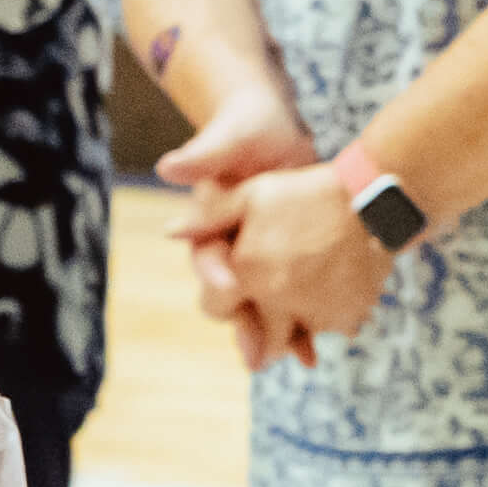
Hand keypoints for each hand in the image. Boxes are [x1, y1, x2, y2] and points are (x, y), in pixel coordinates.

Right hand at [155, 86, 321, 368]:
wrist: (275, 132)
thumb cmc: (246, 130)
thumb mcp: (230, 138)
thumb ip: (205, 156)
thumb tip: (167, 167)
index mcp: (208, 226)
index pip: (207, 258)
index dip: (216, 273)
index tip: (229, 284)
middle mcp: (231, 250)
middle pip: (232, 297)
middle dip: (247, 323)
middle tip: (258, 351)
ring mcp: (260, 261)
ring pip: (262, 307)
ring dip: (279, 334)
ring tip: (299, 356)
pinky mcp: (286, 265)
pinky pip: (292, 301)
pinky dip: (305, 325)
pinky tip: (319, 348)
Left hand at [216, 165, 393, 348]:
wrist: (371, 199)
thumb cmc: (305, 192)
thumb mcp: (252, 194)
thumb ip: (209, 217)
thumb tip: (170, 232)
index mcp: (247, 272)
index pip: (215, 309)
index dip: (220, 298)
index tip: (232, 287)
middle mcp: (277, 300)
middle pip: (256, 341)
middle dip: (257, 333)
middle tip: (263, 324)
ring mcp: (313, 312)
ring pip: (293, 339)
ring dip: (292, 329)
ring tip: (296, 306)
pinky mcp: (345, 316)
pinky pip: (328, 332)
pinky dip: (326, 321)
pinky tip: (328, 297)